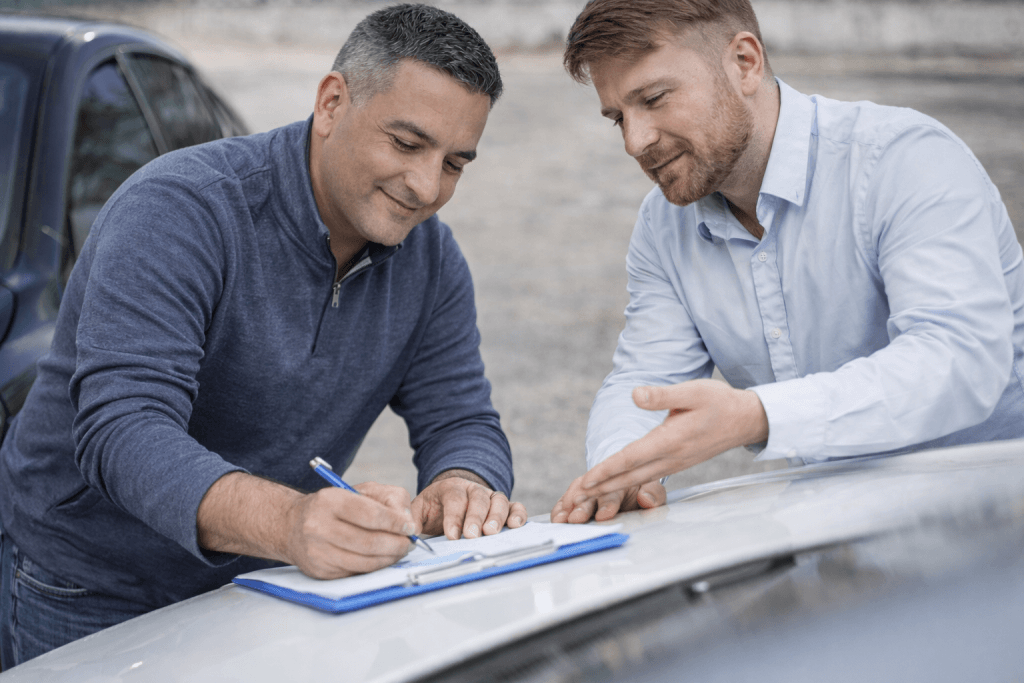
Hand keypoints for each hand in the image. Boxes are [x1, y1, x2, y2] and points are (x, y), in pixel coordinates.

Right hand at [197, 473, 416, 580]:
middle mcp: (319, 526)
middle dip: (396, 545)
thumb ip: (388, 500)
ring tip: (398, 552)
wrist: (293, 525)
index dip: (395, 523)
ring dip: (388, 559)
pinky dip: (373, 568)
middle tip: (409, 544)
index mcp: (330, 501)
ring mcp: (317, 551)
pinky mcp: (319, 570)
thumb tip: (407, 523)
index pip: (370, 514)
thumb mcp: (359, 491)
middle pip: (369, 542)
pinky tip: (380, 559)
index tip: (409, 528)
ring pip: (364, 562)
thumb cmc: (333, 507)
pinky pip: (354, 572)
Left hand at [412, 469, 527, 539]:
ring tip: (491, 533)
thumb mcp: (419, 510)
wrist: (451, 498)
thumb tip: (409, 534)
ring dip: (497, 517)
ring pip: (499, 501)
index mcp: (451, 487)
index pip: (455, 498)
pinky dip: (518, 514)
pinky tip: (515, 525)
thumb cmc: (435, 507)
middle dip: (475, 518)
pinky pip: (515, 507)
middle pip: (478, 499)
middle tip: (471, 535)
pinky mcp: (504, 506)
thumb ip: (413, 520)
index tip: (451, 534)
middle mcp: (473, 489)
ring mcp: (490, 497)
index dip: (454, 516)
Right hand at [551, 475, 664, 523]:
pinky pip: (565, 502)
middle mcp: (601, 484)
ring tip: (561, 520)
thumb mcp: (652, 491)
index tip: (604, 516)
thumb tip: (646, 499)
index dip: (608, 505)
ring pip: (575, 496)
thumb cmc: (640, 490)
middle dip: (583, 507)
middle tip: (576, 518)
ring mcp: (587, 490)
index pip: (613, 493)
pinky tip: (555, 518)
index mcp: (620, 481)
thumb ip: (653, 495)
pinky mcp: (577, 497)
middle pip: (590, 495)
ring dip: (567, 508)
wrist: (628, 480)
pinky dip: (559, 509)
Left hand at [555, 379, 767, 519]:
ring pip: (636, 481)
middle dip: (600, 488)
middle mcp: (670, 457)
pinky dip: (626, 485)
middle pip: (628, 477)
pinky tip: (615, 487)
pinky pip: (646, 479)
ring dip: (610, 490)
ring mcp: (674, 464)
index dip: (606, 470)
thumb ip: (662, 395)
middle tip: (575, 499)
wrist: (745, 420)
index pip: (630, 458)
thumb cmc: (719, 402)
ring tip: (587, 497)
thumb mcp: (692, 391)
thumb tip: (634, 395)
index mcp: (670, 440)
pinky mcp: (676, 464)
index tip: (586, 481)